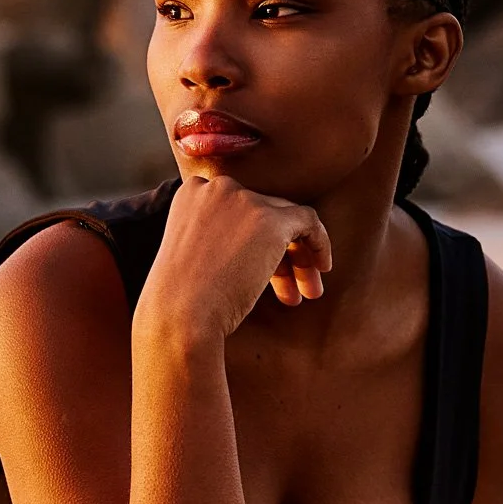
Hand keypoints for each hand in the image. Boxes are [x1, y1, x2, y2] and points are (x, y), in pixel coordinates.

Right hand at [143, 169, 330, 342]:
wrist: (180, 316)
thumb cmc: (180, 302)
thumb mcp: (191, 258)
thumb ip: (216, 240)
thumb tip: (254, 249)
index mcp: (193, 192)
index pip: (236, 209)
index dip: (252, 240)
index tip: (262, 271)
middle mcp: (218, 188)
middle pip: (263, 213)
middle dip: (280, 252)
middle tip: (291, 288)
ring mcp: (244, 201)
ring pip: (286, 219)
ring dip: (299, 256)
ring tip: (308, 292)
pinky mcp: (270, 220)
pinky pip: (308, 221)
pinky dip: (320, 243)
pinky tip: (322, 269)